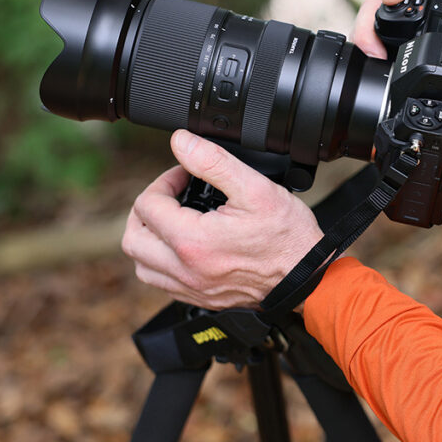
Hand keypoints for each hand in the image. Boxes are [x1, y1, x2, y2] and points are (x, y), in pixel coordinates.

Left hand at [121, 129, 323, 310]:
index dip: (164, 181)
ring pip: (142, 265)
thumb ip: (212, 161)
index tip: (186, 174)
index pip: (148, 205)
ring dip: (149, 238)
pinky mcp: (200, 300)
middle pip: (133, 238)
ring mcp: (191, 289)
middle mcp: (185, 270)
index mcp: (193, 241)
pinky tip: (185, 245)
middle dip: (147, 209)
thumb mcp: (254, 187)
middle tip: (172, 196)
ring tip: (174, 220)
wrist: (308, 278)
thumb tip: (181, 142)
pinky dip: (162, 261)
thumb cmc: (288, 236)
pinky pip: (161, 282)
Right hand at [352, 0, 441, 118]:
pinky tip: (376, 78)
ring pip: (374, 30)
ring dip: (365, 41)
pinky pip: (377, 61)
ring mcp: (410, 43)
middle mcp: (425, 19)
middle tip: (375, 44)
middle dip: (370, 18)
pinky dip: (370, 66)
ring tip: (373, 61)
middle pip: (384, 3)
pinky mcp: (402, 67)